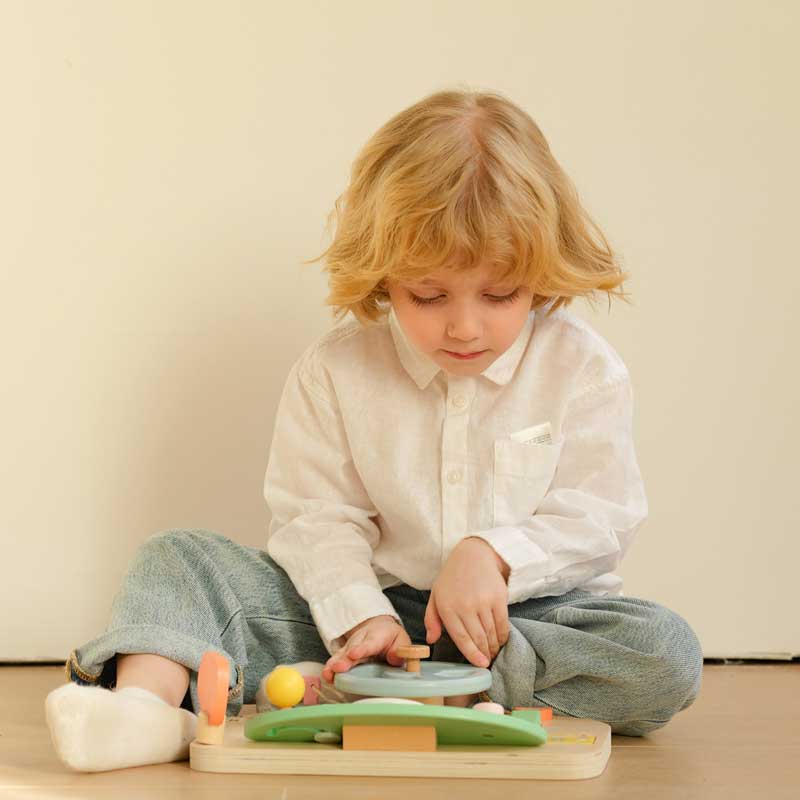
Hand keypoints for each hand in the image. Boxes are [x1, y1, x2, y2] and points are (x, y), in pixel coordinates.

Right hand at [321, 614, 410, 682]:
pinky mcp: (344, 655)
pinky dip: (330, 668)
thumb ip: (401, 650)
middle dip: (345, 660)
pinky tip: (326, 676)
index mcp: (377, 637)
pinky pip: (336, 661)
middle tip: (339, 668)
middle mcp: (360, 641)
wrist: (378, 628)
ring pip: (341, 656)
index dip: (361, 649)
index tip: (354, 654)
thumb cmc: (390, 638)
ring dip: (334, 665)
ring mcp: (350, 648)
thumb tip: (394, 659)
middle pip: (351, 650)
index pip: (369, 643)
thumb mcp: (401, 640)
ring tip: (328, 674)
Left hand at [424, 537, 509, 667]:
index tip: (479, 665)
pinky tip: (500, 640)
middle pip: (478, 638)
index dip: (471, 654)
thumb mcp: (436, 595)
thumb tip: (431, 640)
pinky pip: (503, 623)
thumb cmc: (452, 578)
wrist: (473, 555)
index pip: (461, 638)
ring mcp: (483, 601)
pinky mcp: (498, 597)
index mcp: (448, 607)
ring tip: (492, 652)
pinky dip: (502, 635)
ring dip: (493, 646)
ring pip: (491, 633)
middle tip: (486, 661)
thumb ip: (431, 619)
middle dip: (483, 653)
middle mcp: (465, 605)